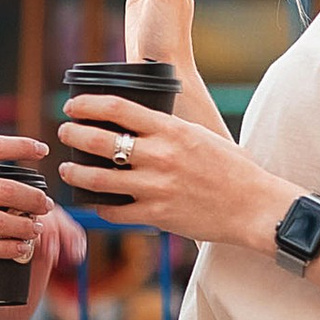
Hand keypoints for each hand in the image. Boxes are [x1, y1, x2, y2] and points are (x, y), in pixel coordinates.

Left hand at [60, 96, 284, 250]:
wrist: (255, 206)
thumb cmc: (233, 169)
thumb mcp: (200, 135)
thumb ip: (169, 128)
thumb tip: (141, 120)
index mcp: (170, 129)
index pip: (116, 108)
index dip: (87, 105)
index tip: (72, 106)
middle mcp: (159, 155)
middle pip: (98, 140)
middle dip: (72, 135)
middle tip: (64, 134)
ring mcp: (156, 186)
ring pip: (98, 179)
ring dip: (75, 173)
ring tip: (67, 169)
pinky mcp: (157, 214)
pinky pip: (115, 211)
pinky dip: (98, 206)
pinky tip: (92, 202)